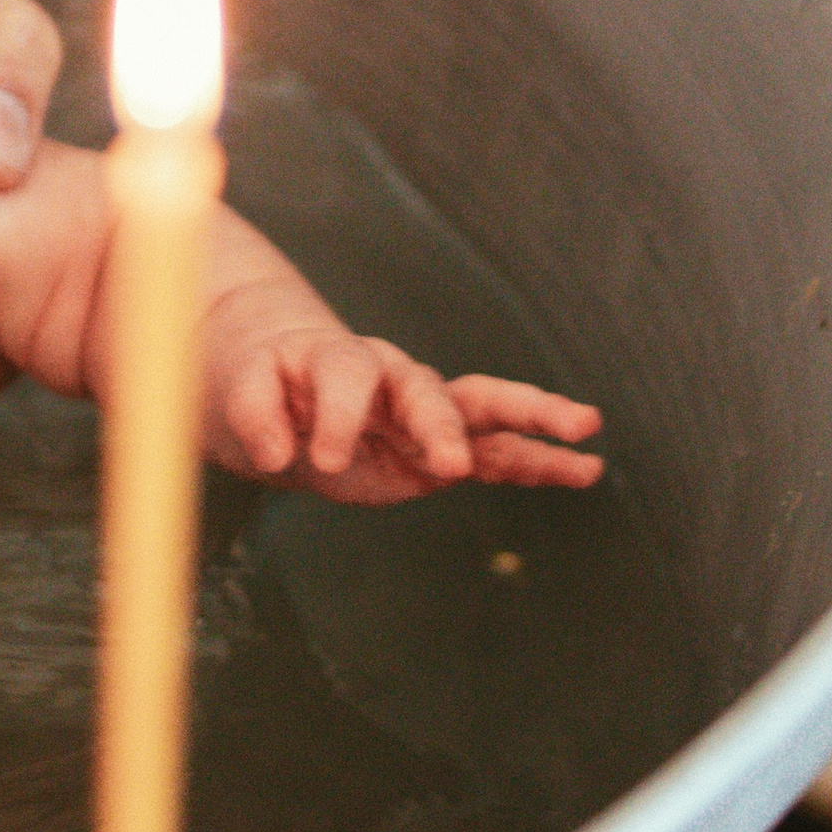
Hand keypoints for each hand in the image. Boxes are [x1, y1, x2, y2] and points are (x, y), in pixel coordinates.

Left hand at [208, 322, 605, 506]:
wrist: (284, 391)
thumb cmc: (266, 384)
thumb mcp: (245, 390)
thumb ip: (256, 414)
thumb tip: (279, 455)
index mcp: (341, 360)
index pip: (350, 379)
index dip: (339, 418)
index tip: (323, 459)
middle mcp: (396, 380)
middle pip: (432, 390)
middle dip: (446, 424)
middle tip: (453, 460)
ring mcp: (426, 413)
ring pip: (485, 412)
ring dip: (532, 423)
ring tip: (586, 434)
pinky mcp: (441, 450)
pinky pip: (498, 455)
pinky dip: (539, 463)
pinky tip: (584, 470)